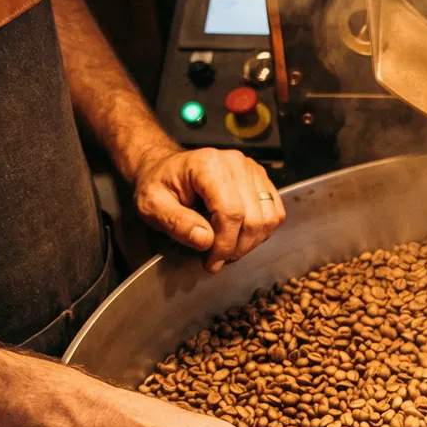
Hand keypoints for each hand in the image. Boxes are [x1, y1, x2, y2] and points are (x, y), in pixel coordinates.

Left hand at [134, 148, 284, 272]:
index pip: (230, 212)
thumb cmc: (158, 185)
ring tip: (228, 248)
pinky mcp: (260, 179)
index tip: (212, 262)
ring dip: (251, 242)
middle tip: (218, 259)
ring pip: (268, 218)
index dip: (225, 244)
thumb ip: (176, 223)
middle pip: (253, 217)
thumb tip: (205, 241)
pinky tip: (240, 236)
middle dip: (237, 247)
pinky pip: (275, 212)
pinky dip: (261, 232)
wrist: (165, 168)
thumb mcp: (151, 206)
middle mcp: (235, 164)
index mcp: (208, 166)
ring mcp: (251, 170)